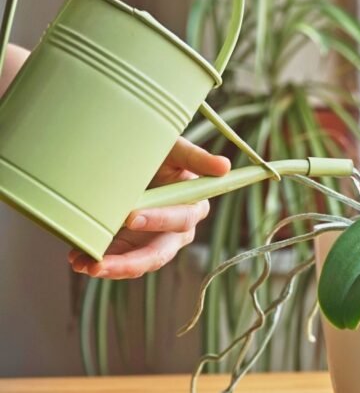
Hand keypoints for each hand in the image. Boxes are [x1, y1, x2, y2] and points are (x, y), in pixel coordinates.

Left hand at [68, 138, 230, 278]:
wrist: (137, 159)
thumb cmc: (162, 153)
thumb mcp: (176, 149)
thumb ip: (197, 158)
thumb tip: (224, 166)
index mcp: (193, 205)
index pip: (181, 218)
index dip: (159, 220)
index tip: (132, 217)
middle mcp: (177, 230)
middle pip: (160, 252)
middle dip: (130, 261)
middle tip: (101, 263)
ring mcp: (155, 241)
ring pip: (138, 263)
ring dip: (112, 267)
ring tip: (85, 266)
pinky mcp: (133, 246)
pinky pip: (119, 260)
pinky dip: (99, 262)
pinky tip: (77, 260)